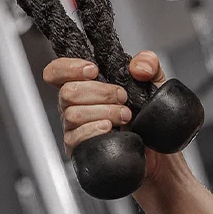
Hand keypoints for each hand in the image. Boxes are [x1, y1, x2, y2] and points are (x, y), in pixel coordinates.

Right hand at [43, 50, 166, 179]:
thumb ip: (149, 64)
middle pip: (67, 92)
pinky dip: (96, 130)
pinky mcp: (80, 148)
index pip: (56, 72)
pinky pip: (77, 137)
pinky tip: (112, 130)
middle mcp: (74, 106)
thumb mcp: (155, 83)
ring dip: (105, 112)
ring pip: (73, 114)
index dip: (68, 68)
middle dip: (101, 93)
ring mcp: (74, 128)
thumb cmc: (149, 117)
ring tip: (126, 116)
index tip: (93, 70)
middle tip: (123, 98)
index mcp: (85, 86)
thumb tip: (138, 67)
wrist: (156, 150)